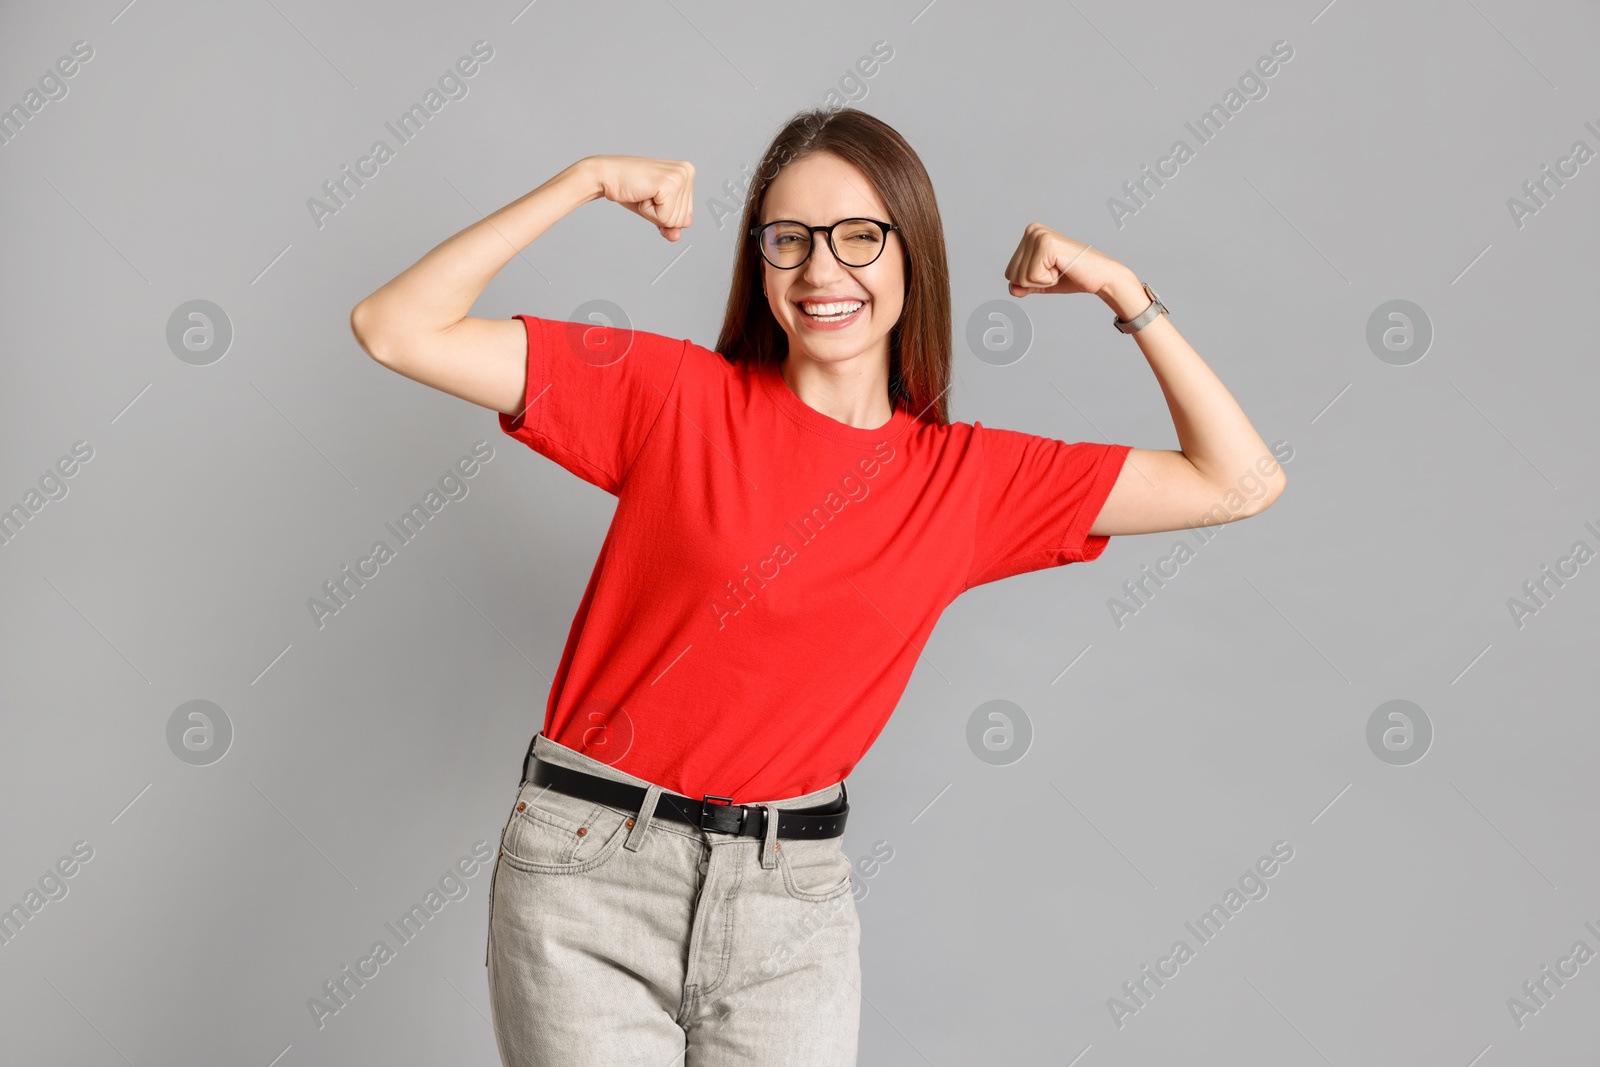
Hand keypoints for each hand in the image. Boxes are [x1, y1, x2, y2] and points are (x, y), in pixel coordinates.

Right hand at [587, 155, 694, 240]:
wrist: (607, 176)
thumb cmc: (631, 189)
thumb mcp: (656, 211)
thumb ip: (670, 225)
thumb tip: (676, 236)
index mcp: (687, 174)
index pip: (686, 218)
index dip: (665, 215)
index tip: (653, 197)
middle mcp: (687, 172)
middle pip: (682, 220)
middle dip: (659, 214)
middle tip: (646, 195)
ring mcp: (680, 177)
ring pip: (674, 221)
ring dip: (653, 212)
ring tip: (644, 193)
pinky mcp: (669, 184)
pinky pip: (664, 218)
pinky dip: (648, 212)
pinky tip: (642, 194)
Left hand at [1003, 222, 1130, 299]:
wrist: (1101, 277)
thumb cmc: (1073, 276)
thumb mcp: (1042, 282)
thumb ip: (1023, 285)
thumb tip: (1011, 288)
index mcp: (1029, 235)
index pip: (1009, 272)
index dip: (1030, 281)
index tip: (1052, 270)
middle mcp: (1032, 230)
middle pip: (1012, 274)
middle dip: (1035, 282)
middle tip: (1058, 270)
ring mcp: (1038, 235)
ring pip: (1020, 277)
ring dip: (1043, 281)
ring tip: (1061, 268)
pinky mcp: (1046, 244)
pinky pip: (1032, 276)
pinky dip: (1048, 280)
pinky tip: (1063, 268)